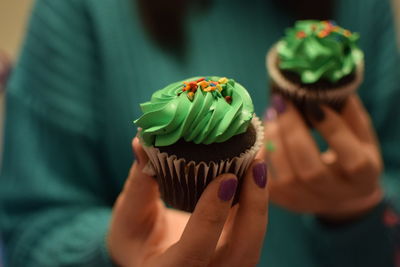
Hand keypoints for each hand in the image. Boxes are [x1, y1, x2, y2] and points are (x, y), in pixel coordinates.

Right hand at [107, 137, 268, 266]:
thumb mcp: (129, 216)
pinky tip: (255, 172)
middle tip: (256, 164)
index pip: (194, 252)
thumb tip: (140, 142)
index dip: (211, 217)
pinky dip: (257, 202)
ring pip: (253, 242)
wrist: (152, 255)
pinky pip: (253, 231)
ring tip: (259, 163)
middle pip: (241, 253)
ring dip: (260, 203)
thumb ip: (139, 183)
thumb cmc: (136, 238)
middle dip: (254, 208)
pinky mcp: (236, 253)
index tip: (226, 178)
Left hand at [259, 94, 382, 221]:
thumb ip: (349, 115)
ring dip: (275, 141)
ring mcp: (308, 202)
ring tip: (272, 115)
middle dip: (293, 132)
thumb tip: (326, 88)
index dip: (332, 130)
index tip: (312, 103)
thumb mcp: (360, 137)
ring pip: (287, 178)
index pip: (352, 160)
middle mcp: (336, 196)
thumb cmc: (350, 156)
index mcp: (364, 179)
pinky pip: (268, 182)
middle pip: (311, 171)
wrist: (339, 192)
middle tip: (282, 103)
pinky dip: (262, 156)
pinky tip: (262, 135)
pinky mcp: (285, 202)